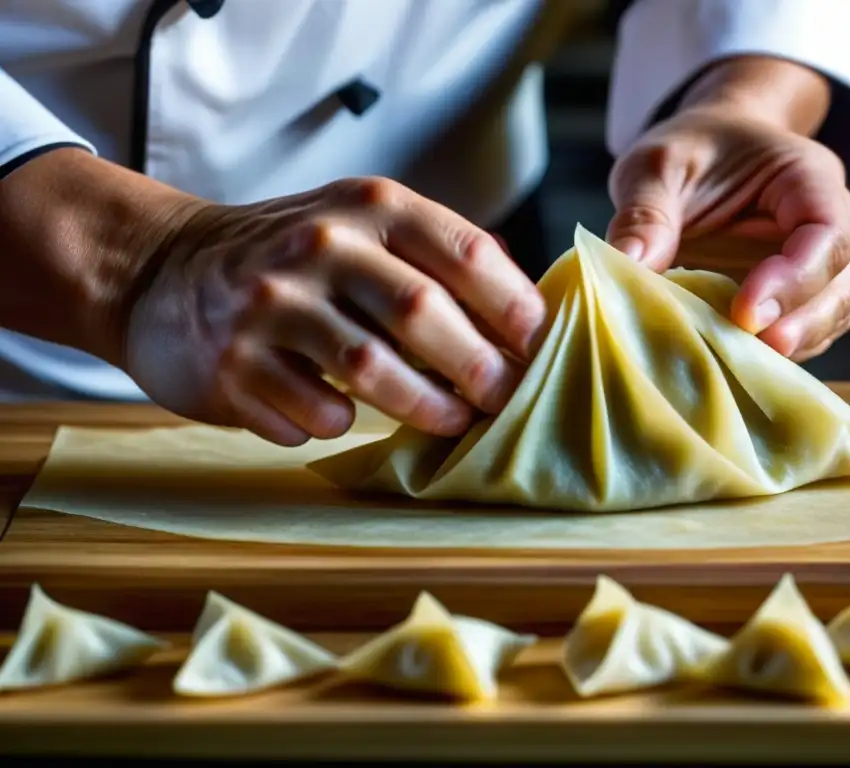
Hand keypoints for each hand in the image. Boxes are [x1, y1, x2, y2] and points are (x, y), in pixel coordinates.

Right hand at [123, 177, 546, 445]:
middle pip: (421, 312)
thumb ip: (435, 258)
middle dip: (478, 367)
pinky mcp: (232, 364)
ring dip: (422, 406)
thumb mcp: (361, 227)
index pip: (462, 250)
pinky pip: (310, 413)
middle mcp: (318, 245)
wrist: (168, 271)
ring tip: (451, 422)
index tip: (541, 347)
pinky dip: (339, 425)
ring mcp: (268, 304)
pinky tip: (343, 420)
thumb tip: (527, 313)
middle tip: (504, 400)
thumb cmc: (296, 260)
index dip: (515, 305)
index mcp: (368, 208)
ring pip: (368, 369)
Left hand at [607, 105, 849, 361]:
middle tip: (760, 347)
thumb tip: (630, 265)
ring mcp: (827, 259)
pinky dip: (789, 349)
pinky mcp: (806, 293)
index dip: (795, 276)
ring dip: (802, 340)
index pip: (826, 229)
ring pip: (840, 308)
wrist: (710, 150)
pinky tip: (747, 360)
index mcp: (805, 176)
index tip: (746, 310)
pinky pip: (815, 327)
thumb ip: (645, 211)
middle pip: (847, 275)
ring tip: (750, 360)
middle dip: (806, 319)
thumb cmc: (691, 152)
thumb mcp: (655, 165)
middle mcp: (834, 216)